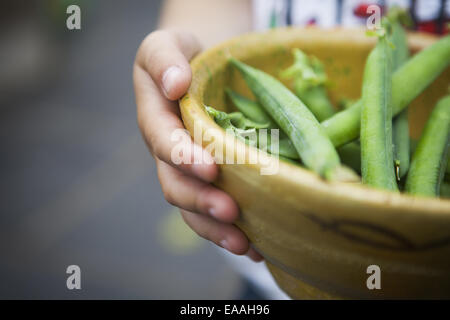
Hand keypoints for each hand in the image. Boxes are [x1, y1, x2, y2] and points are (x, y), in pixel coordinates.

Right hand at [133, 30, 262, 261]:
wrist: (201, 69)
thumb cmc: (186, 55)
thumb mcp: (167, 44)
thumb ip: (164, 60)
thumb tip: (175, 85)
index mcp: (156, 120)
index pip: (164, 142)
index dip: (183, 158)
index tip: (210, 167)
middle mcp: (169, 153)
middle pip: (176, 185)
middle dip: (201, 201)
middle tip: (231, 212)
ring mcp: (188, 171)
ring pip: (193, 208)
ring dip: (216, 229)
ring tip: (245, 244)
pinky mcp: (210, 181)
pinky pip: (214, 211)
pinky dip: (232, 232)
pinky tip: (256, 246)